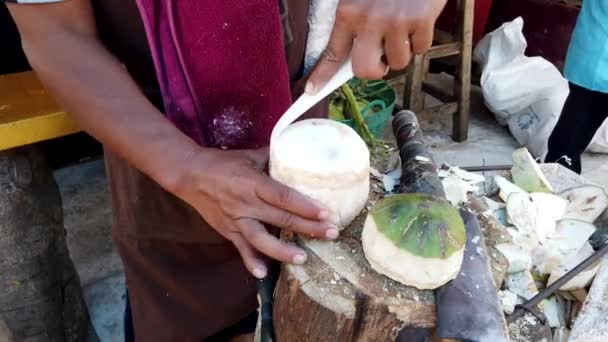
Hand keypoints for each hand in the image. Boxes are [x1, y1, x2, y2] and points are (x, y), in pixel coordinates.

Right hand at [174, 147, 338, 278]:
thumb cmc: (223, 163)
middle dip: (308, 228)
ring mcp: (236, 220)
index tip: (327, 214)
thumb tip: (299, 156)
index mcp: (253, 183)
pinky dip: (251, 262)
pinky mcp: (227, 231)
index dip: (306, 206)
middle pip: (281, 219)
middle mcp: (245, 203)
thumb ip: (274, 158)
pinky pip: (241, 248)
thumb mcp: (250, 156)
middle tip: (332, 234)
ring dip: (283, 250)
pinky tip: (264, 273)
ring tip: (303, 258)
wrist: (190, 174)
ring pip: (261, 239)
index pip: (284, 196)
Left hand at [306, 0, 446, 93]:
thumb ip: (351, 17)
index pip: (332, 52)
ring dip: (401, 51)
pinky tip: (417, 20)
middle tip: (380, 56)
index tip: (311, 90)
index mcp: (348, 12)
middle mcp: (369, 20)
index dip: (321, 75)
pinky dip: (420, 40)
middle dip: (375, 69)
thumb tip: (350, 52)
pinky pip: (421, 49)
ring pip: (398, 62)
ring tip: (402, 28)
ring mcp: (396, 22)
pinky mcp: (421, 20)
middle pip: (365, 70)